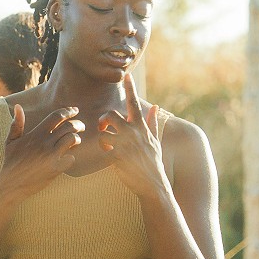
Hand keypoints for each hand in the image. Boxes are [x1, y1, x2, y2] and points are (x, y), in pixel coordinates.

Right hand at [0, 104, 84, 198]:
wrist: (10, 184)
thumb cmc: (10, 162)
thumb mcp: (10, 141)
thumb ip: (17, 124)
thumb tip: (18, 106)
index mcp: (35, 134)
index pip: (56, 117)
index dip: (68, 111)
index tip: (75, 110)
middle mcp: (44, 142)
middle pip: (68, 126)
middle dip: (78, 124)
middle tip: (80, 126)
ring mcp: (51, 156)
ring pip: (72, 139)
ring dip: (77, 138)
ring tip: (76, 140)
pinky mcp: (55, 169)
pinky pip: (71, 158)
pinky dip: (72, 156)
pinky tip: (69, 157)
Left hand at [98, 74, 165, 196]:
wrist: (153, 184)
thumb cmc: (154, 162)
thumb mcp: (156, 140)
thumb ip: (153, 122)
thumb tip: (156, 107)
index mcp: (142, 127)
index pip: (134, 103)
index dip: (131, 88)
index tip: (126, 75)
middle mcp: (134, 133)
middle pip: (110, 115)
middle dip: (103, 119)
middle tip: (104, 127)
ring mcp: (126, 144)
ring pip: (104, 132)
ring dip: (102, 137)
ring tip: (107, 145)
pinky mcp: (118, 156)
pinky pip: (104, 148)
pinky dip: (104, 150)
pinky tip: (108, 155)